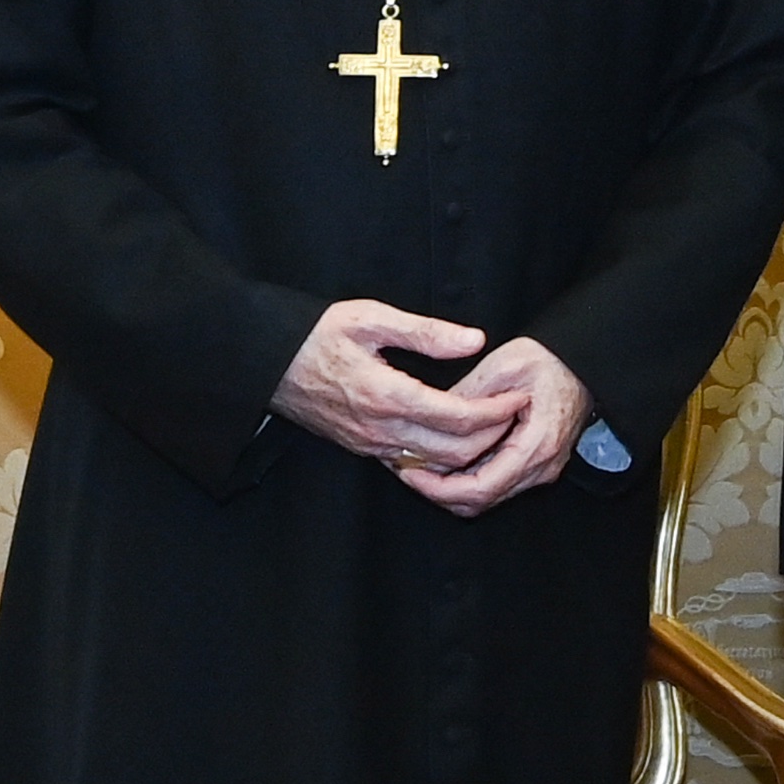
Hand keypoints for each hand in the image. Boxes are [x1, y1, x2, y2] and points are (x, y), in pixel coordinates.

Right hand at [274, 299, 510, 471]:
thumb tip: (474, 340)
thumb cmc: (316, 335)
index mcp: (387, 395)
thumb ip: (426, 333)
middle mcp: (379, 429)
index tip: (517, 398)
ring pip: (433, 464)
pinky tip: (456, 437)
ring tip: (494, 425)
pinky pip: (410, 463)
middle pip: (453, 451)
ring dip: (469, 451)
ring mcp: (369, 444)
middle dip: (491, 436)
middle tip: (514, 413)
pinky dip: (440, 457)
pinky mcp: (361, 448)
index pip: (458, 417)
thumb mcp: (371, 319)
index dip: (495, 412)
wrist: (265, 363)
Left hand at [404, 337, 590, 516]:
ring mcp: (541, 469)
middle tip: (407, 468)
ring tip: (420, 463)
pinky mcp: (535, 464)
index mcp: (537, 445)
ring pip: (486, 498)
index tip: (411, 471)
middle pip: (481, 502)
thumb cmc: (551, 360)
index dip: (439, 488)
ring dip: (450, 488)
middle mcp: (542, 466)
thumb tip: (429, 419)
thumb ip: (467, 396)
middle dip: (439, 492)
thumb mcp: (504, 366)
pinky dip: (466, 479)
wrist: (584, 362)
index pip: (481, 488)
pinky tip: (445, 460)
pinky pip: (495, 484)